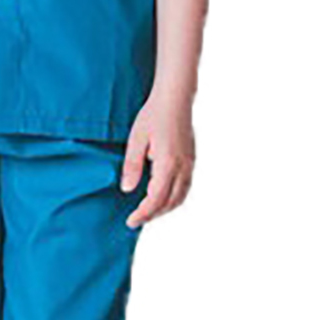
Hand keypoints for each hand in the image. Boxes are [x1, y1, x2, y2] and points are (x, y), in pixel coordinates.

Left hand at [121, 89, 195, 226]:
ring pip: (180, 197)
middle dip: (153, 215)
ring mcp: (190, 164)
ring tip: (147, 212)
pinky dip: (173, 198)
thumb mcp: (136, 139)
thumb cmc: (153, 115)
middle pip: (170, 202)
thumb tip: (127, 189)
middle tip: (136, 219)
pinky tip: (161, 196)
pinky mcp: (191, 160)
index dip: (143, 213)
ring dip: (164, 208)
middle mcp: (183, 167)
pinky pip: (185, 187)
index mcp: (168, 163)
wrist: (175, 98)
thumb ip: (132, 166)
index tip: (130, 221)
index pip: (156, 199)